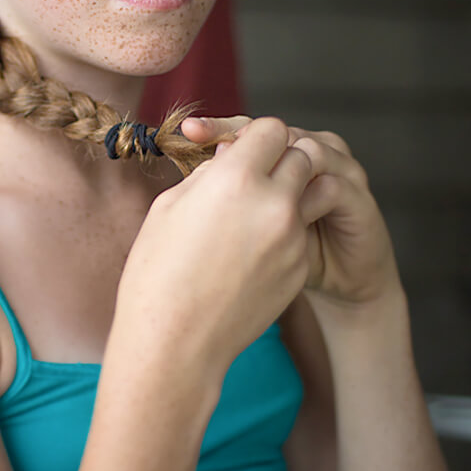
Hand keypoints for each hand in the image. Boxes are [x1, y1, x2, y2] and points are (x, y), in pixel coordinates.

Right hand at [114, 117, 313, 376]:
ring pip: (313, 192)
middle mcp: (273, 203)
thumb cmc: (157, 271)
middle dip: (283, 158)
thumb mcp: (169, 206)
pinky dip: (286, 231)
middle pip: (302, 155)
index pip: (271, 128)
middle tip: (259, 173)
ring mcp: (292, 237)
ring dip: (294, 191)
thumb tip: (230, 156)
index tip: (245, 148)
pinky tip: (253, 251)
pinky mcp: (299, 267)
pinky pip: (302, 232)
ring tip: (262, 208)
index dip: (257, 135)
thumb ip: (209, 173)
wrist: (174, 341)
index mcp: (235, 178)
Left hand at [182, 116, 400, 308]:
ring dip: (280, 164)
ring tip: (249, 184)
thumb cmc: (287, 252)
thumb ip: (231, 196)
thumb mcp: (250, 224)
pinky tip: (284, 212)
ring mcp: (339, 170)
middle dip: (245, 138)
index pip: (248, 129)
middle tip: (213, 150)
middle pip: (279, 130)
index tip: (187, 131)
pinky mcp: (359, 197)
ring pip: (309, 147)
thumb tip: (198, 168)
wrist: (338, 284)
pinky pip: (333, 184)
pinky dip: (308, 194)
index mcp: (283, 154)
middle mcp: (312, 152)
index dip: (219, 127)